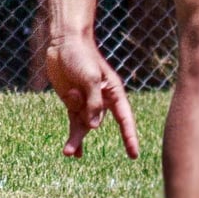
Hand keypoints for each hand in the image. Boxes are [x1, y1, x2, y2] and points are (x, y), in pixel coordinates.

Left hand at [45, 33, 140, 159]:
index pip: (124, 118)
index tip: (134, 155)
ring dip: (76, 137)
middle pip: (98, 122)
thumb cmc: (82, 56)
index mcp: (113, 92)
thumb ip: (93, 103)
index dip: (129, 137)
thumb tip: (93, 127)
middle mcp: (102, 99)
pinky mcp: (73, 102)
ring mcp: (86, 102)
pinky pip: (74, 122)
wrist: (64, 42)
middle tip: (75, 149)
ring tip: (68, 152)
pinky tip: (72, 153)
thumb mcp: (90, 78)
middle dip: (86, 131)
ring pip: (83, 126)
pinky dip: (73, 135)